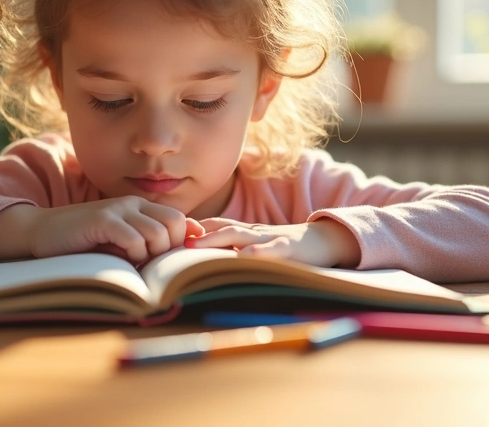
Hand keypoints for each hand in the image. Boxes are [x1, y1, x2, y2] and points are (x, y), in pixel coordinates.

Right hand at [28, 197, 204, 264]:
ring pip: (157, 233)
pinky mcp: (102, 220)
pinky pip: (133, 240)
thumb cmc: (82, 242)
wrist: (41, 231)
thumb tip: (183, 247)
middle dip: (168, 249)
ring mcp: (117, 209)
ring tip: (130, 261)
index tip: (160, 260)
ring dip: (148, 255)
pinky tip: (118, 259)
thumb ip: (146, 243)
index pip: (179, 220)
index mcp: (139, 206)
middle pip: (175, 224)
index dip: (177, 244)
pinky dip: (132, 255)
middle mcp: (132, 203)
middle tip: (147, 262)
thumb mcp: (119, 242)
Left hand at [185, 218, 359, 267]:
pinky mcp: (289, 247)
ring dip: (216, 239)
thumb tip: (201, 261)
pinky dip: (259, 253)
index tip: (163, 237)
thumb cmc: (285, 247)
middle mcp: (253, 231)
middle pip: (220, 228)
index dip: (190, 230)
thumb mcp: (256, 247)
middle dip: (195, 234)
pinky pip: (272, 249)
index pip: (212, 226)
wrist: (324, 241)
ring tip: (196, 247)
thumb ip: (233, 251)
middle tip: (171, 242)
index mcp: (244, 232)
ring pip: (240, 235)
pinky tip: (246, 257)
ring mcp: (270, 237)